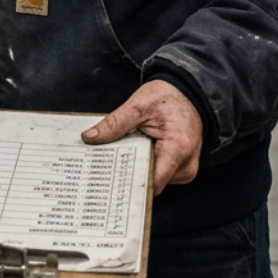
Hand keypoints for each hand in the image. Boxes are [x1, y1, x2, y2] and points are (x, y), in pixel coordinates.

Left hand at [82, 80, 202, 194]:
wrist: (188, 94)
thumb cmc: (167, 98)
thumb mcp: (138, 105)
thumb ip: (115, 123)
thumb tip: (89, 137)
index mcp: (178, 148)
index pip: (153, 182)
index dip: (130, 183)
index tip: (108, 179)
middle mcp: (186, 165)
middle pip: (152, 183)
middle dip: (129, 175)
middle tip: (106, 166)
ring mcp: (185, 170)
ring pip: (155, 181)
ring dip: (137, 170)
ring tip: (121, 157)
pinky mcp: (181, 169)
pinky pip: (160, 175)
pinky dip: (146, 166)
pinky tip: (135, 156)